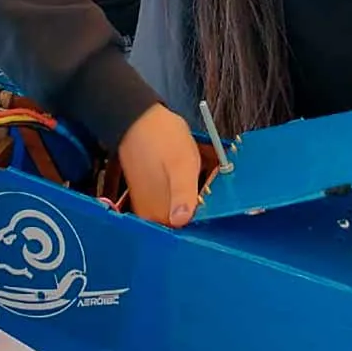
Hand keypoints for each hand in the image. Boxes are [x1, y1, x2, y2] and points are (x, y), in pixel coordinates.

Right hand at [116, 104, 202, 226]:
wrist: (140, 119)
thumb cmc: (161, 138)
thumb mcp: (181, 164)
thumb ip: (182, 193)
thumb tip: (181, 219)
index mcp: (157, 213)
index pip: (187, 231)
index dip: (204, 217)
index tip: (211, 198)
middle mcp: (151, 215)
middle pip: (184, 223)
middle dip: (200, 207)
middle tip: (206, 181)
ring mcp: (150, 204)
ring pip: (181, 211)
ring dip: (194, 197)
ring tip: (196, 174)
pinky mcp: (150, 194)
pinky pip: (174, 200)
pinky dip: (185, 191)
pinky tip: (186, 174)